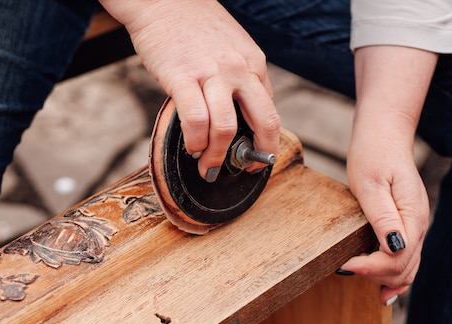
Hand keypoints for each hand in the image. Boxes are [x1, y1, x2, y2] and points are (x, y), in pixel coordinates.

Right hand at [100, 0, 279, 179]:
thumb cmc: (194, 26)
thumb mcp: (233, 46)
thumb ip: (243, 77)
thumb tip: (248, 113)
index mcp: (254, 63)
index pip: (270, 111)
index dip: (266, 141)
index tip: (256, 157)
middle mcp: (239, 69)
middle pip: (262, 122)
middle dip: (254, 154)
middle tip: (243, 169)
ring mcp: (211, 73)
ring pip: (225, 128)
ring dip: (216, 156)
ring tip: (206, 164)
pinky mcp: (181, 77)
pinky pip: (194, 120)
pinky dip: (194, 141)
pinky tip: (190, 146)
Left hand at [338, 45, 436, 304]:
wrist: (384, 135)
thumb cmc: (373, 155)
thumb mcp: (371, 184)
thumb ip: (382, 217)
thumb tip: (393, 247)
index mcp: (411, 216)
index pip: (397, 258)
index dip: (369, 267)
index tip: (342, 265)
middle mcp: (419, 224)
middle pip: (404, 267)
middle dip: (375, 275)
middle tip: (345, 270)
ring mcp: (415, 224)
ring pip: (409, 266)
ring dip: (387, 279)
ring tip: (366, 288)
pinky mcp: (407, 222)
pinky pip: (407, 255)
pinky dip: (395, 273)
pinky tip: (383, 286)